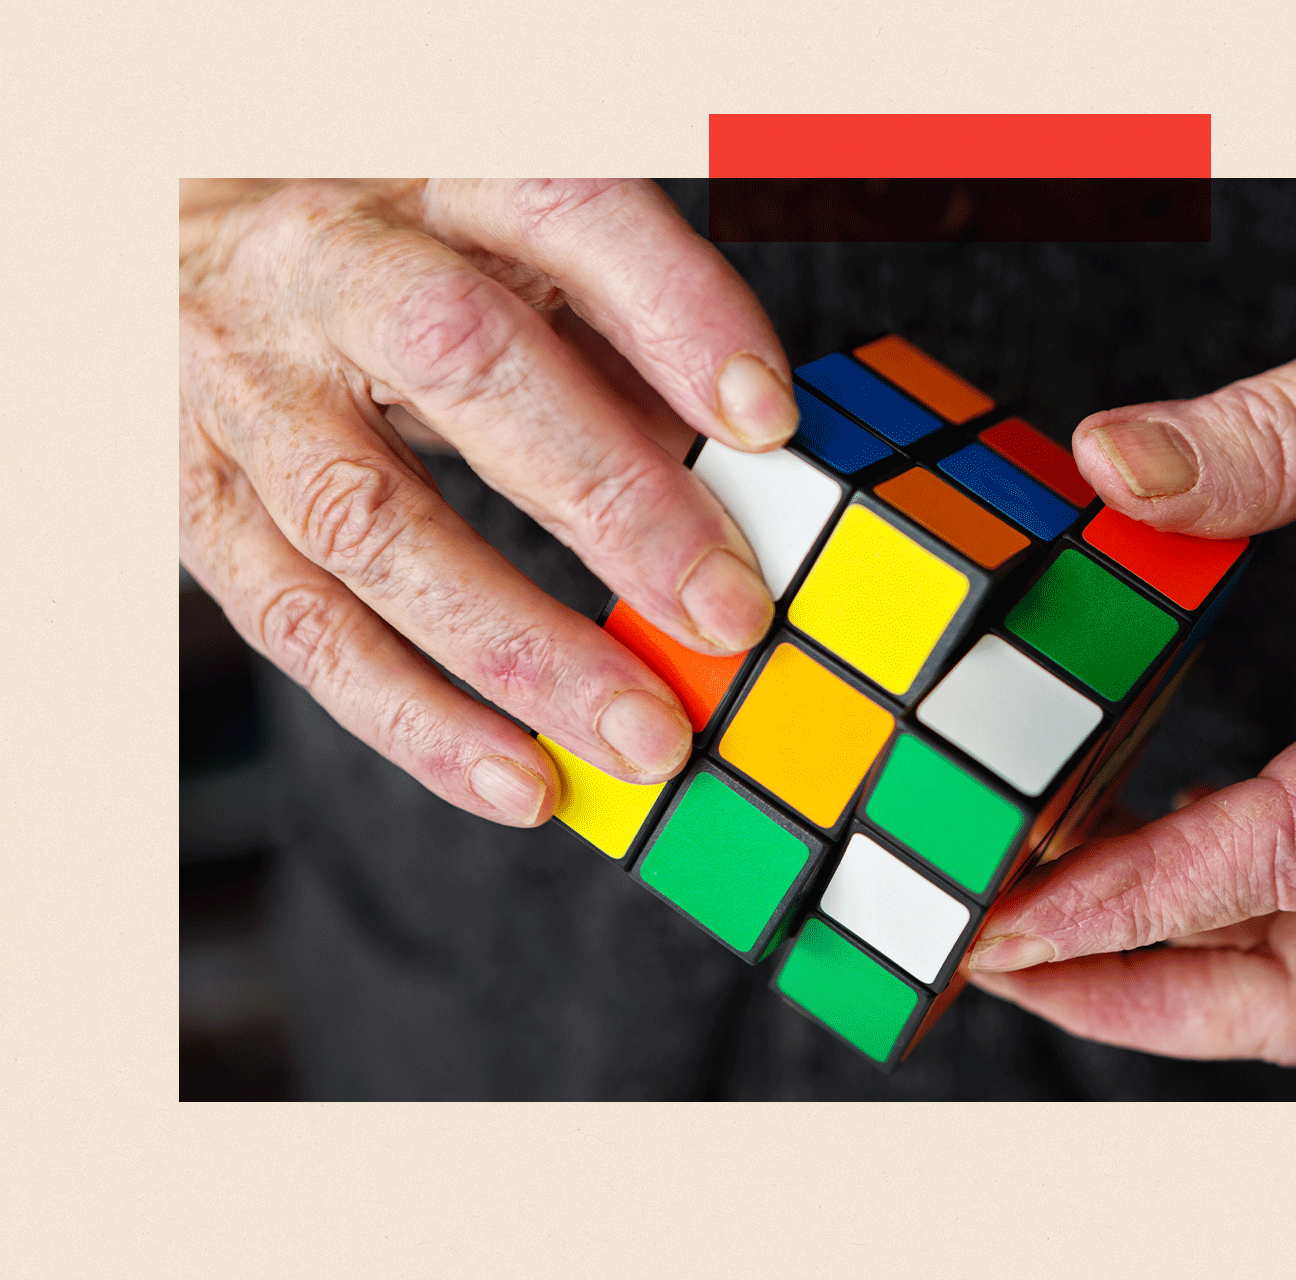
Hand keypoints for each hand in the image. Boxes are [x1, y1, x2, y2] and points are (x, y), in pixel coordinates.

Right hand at [180, 180, 797, 826]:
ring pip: (373, 525)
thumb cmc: (387, 250)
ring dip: (520, 649)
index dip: (673, 313)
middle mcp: (325, 267)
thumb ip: (620, 333)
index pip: (565, 215)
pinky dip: (417, 718)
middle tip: (727, 615)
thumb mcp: (506, 243)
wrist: (161, 235)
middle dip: (611, 502)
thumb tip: (744, 459)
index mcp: (431, 177)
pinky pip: (302, 625)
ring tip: (642, 737)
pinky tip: (521, 781)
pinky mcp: (197, 502)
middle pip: (464, 368)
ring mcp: (246, 390)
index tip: (767, 420)